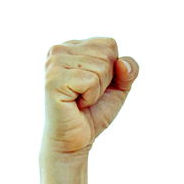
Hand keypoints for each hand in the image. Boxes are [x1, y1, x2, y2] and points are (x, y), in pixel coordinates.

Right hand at [42, 37, 138, 155]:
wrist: (76, 139)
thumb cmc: (94, 111)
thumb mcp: (120, 86)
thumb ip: (129, 69)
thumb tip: (122, 63)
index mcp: (72, 46)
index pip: (109, 44)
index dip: (113, 69)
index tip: (95, 84)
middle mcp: (59, 50)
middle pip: (106, 53)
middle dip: (106, 79)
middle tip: (87, 94)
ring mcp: (53, 63)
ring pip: (100, 66)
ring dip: (98, 89)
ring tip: (81, 98)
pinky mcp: (53, 79)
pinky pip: (91, 80)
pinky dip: (91, 97)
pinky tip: (77, 103)